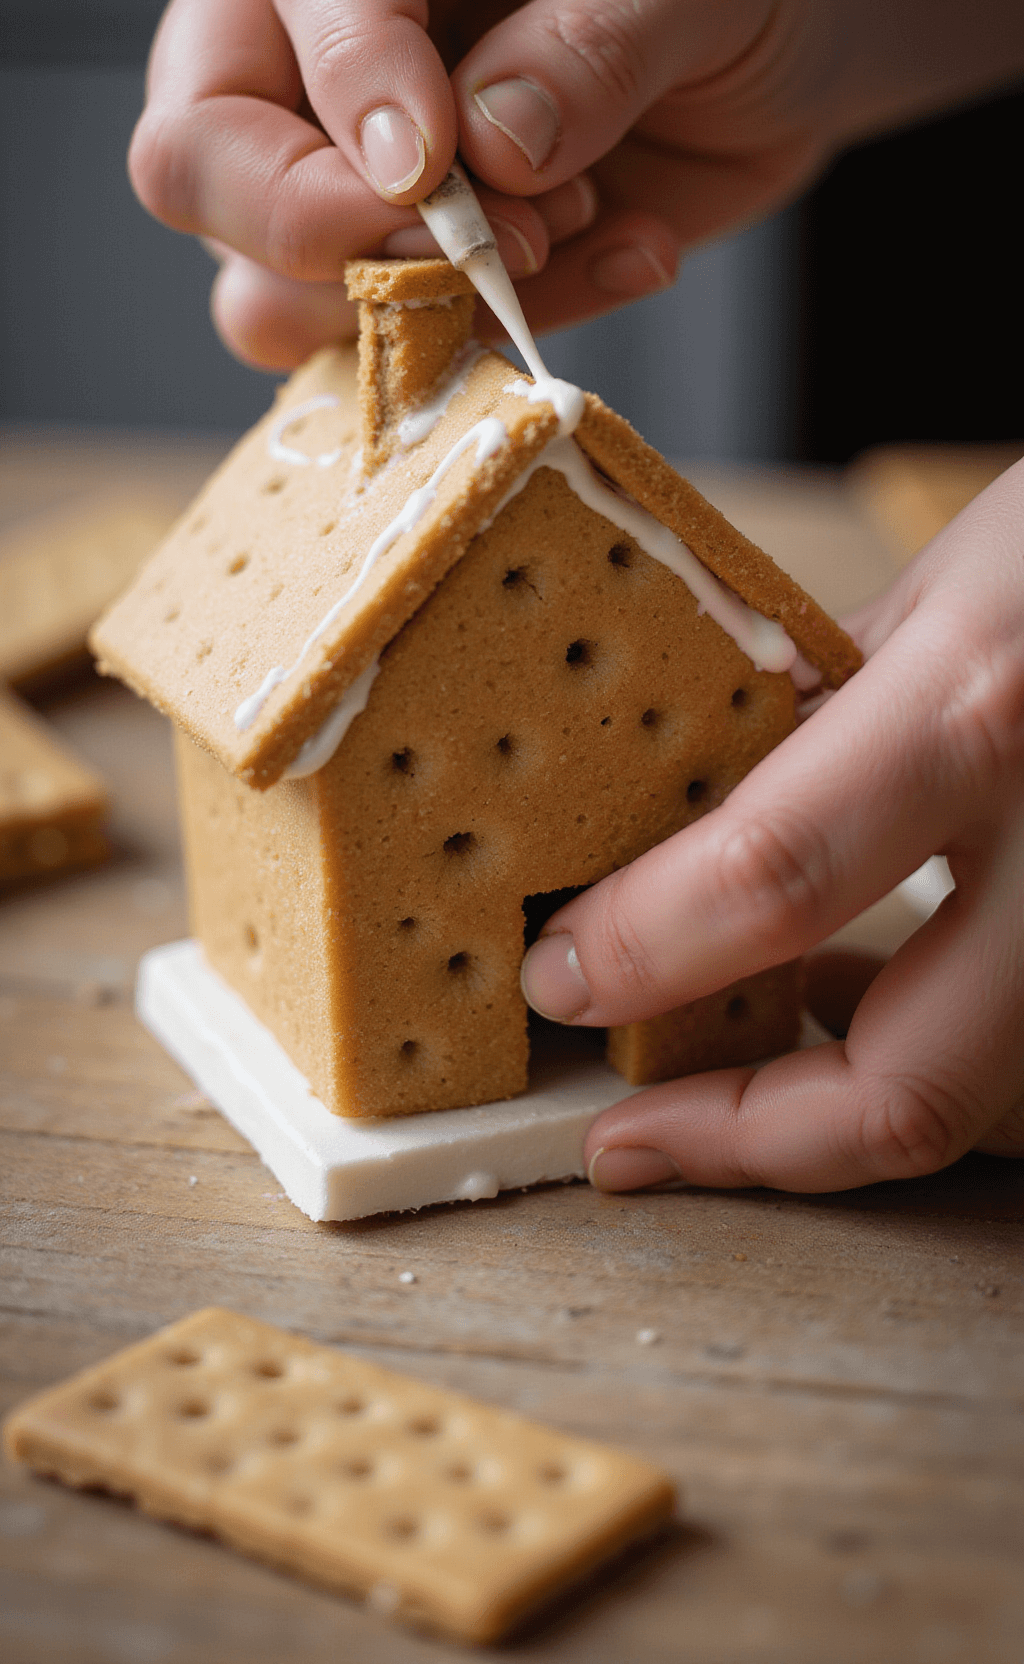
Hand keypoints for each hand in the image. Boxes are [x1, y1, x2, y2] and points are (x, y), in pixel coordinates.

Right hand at [128, 0, 850, 368]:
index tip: (440, 175)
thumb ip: (596, 48)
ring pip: (252, 277)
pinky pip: (350, 339)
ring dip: (416, 298)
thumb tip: (483, 154)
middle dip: (336, 232)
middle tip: (507, 242)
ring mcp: (298, 126)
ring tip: (571, 225)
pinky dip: (466, 340)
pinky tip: (587, 262)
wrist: (766, 42)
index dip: (355, 93)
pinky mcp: (343, 242)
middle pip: (195, 148)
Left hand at [521, 464, 1023, 1191]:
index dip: (645, 951)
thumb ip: (818, 707)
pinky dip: (925, 1052)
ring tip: (719, 1083)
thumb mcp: (942, 583)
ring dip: (831, 1111)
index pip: (774, 876)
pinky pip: (1023, 1052)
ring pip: (980, 1101)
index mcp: (976, 708)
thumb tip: (686, 809)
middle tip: (631, 1138)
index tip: (563, 980)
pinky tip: (844, 1008)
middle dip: (744, 1139)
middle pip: (911, 1087)